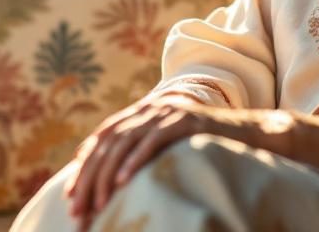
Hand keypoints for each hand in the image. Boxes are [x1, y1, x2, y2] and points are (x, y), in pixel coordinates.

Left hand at [62, 94, 276, 228]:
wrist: (248, 134)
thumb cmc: (206, 148)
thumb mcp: (168, 149)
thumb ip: (143, 153)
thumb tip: (109, 183)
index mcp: (143, 114)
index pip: (103, 137)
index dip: (84, 165)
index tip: (71, 195)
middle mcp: (151, 109)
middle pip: (109, 142)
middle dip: (89, 176)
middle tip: (78, 208)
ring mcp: (168, 112)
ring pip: (126, 142)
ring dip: (107, 174)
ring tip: (98, 202)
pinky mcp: (185, 120)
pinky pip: (154, 140)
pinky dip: (135, 160)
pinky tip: (123, 181)